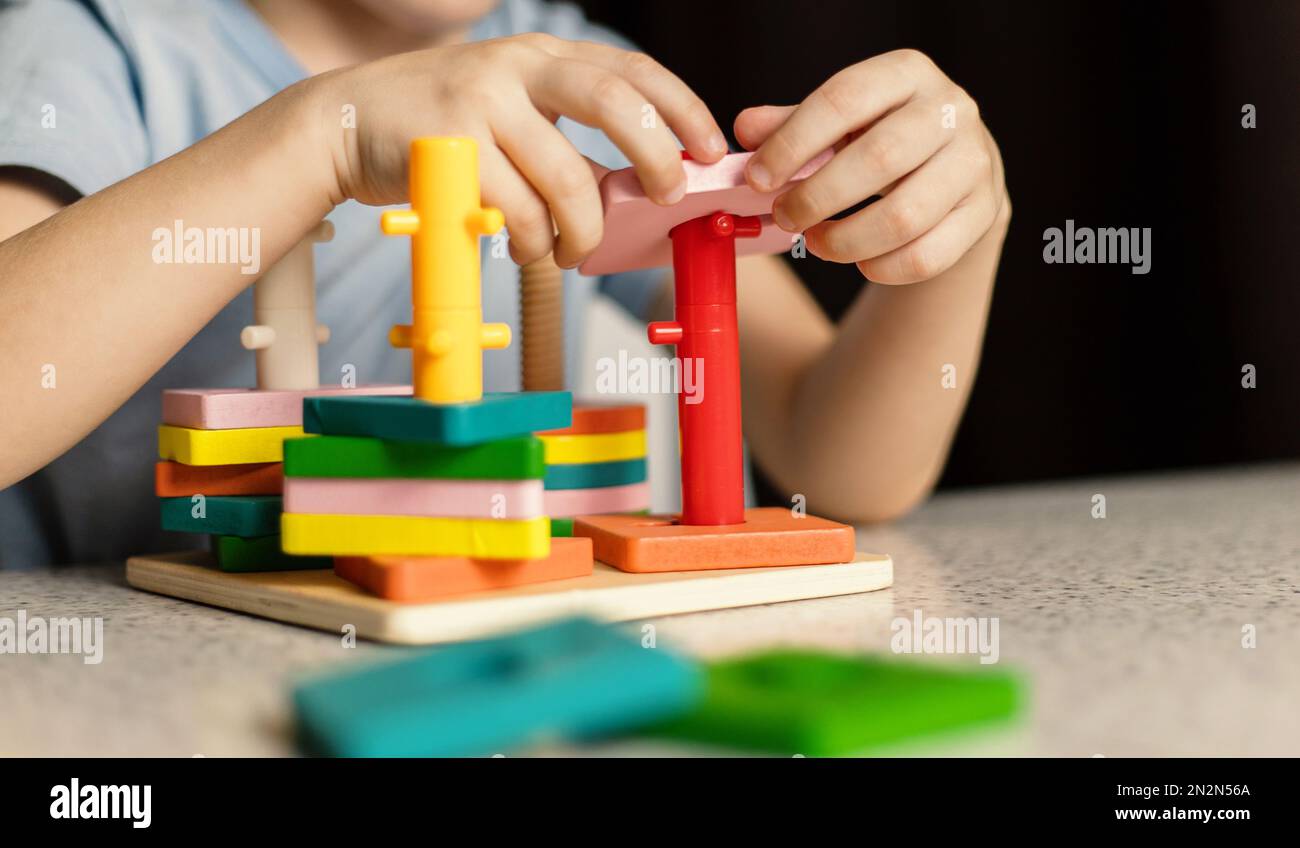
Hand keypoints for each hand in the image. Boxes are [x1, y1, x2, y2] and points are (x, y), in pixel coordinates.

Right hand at [308, 33, 727, 267]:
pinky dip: (530, 243)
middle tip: (664, 197)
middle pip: (613, 103)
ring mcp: (479, 103)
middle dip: (654, 157)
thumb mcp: (509, 110)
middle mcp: (514, 66)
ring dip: (581, 231)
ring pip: (565, 180)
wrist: (344, 122)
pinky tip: (523, 249)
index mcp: (540, 54)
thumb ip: (565, 138)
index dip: (682, 109)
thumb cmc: (438, 125)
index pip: (631, 69)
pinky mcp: (448, 148)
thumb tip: (634, 189)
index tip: (710, 150)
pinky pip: (515, 213)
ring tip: (570, 251)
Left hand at [735, 49, 1007, 283]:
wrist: (954, 173)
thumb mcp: (838, 124)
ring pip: (905, 216)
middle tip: (784, 217)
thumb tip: (746, 129)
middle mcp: (951, 110)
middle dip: (817, 197)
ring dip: (846, 239)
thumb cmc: (881, 141)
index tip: (758, 178)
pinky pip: (927, 255)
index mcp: (907, 73)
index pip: (845, 99)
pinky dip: (882, 268)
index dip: (794, 142)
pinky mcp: (983, 212)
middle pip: (879, 159)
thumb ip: (791, 125)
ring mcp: (975, 162)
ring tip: (816, 243)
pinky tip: (859, 262)